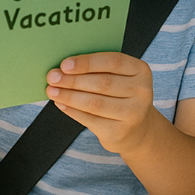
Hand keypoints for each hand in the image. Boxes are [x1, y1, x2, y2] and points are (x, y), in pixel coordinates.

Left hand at [46, 52, 160, 153]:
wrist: (137, 129)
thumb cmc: (121, 94)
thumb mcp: (119, 77)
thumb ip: (98, 69)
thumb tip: (64, 67)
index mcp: (141, 71)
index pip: (113, 62)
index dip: (87, 63)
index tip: (64, 64)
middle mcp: (142, 92)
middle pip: (102, 83)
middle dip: (73, 80)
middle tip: (52, 77)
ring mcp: (133, 114)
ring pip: (94, 103)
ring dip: (69, 96)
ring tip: (52, 91)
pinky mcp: (120, 132)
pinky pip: (90, 120)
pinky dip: (72, 111)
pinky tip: (61, 104)